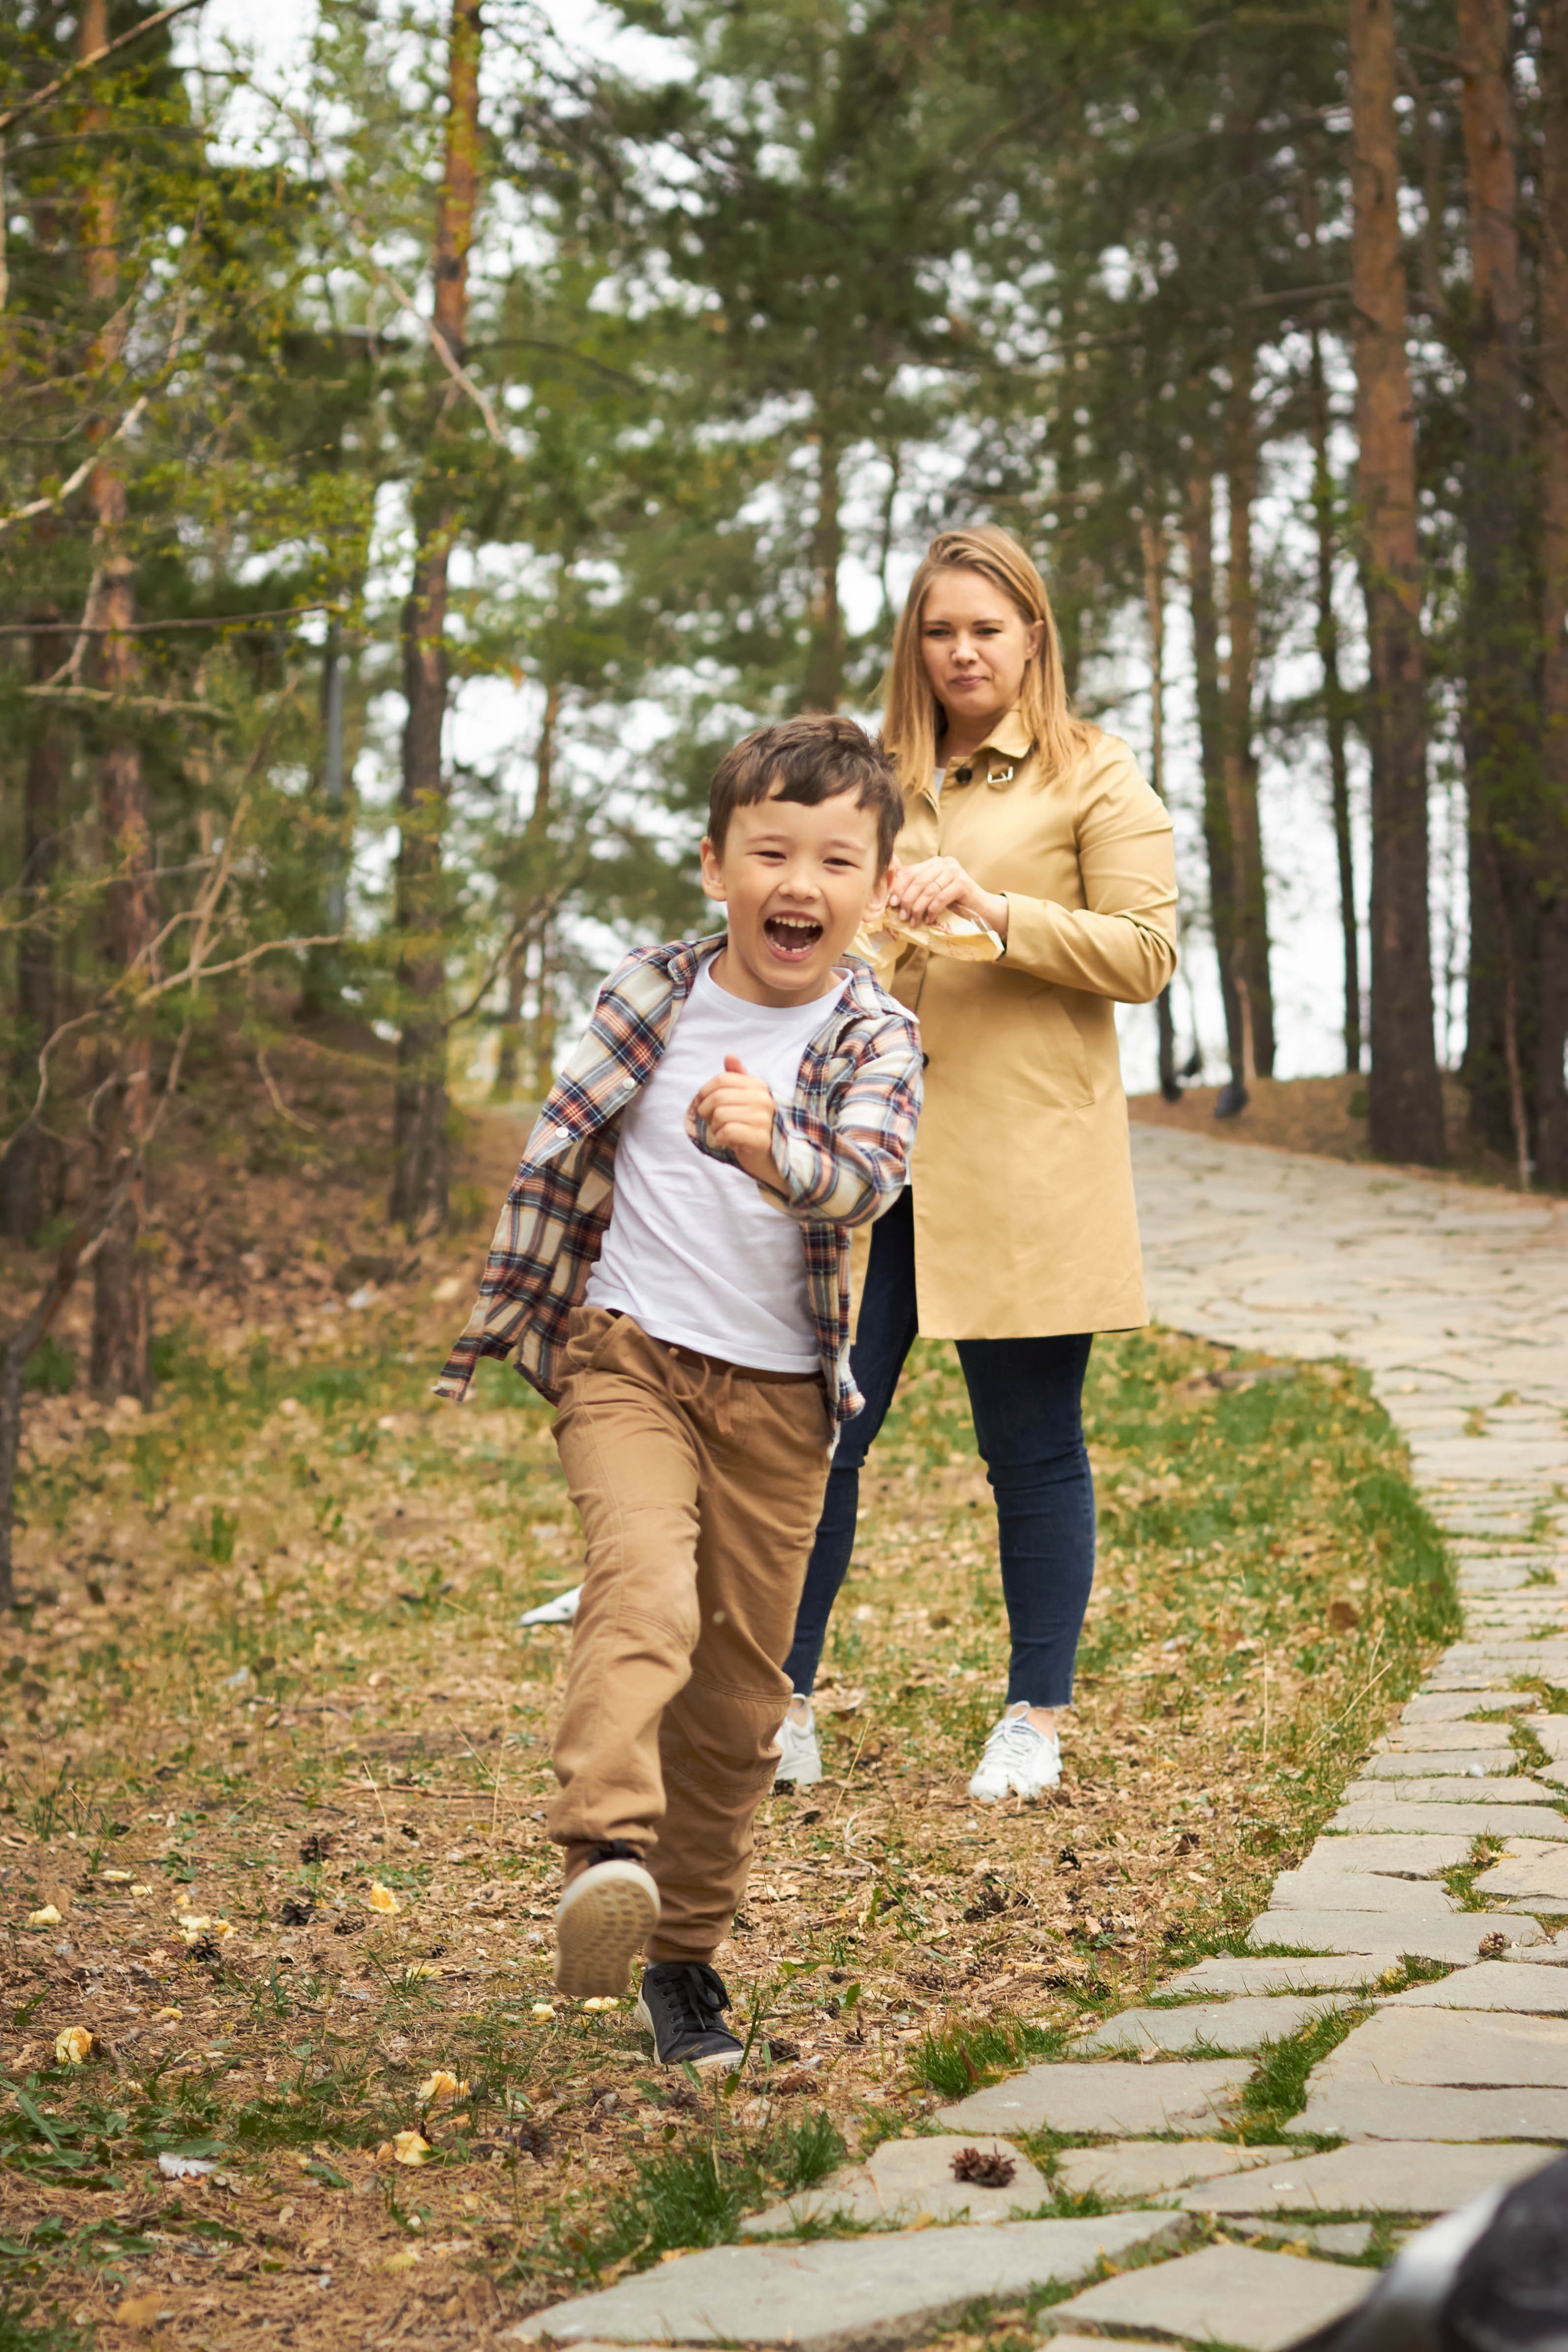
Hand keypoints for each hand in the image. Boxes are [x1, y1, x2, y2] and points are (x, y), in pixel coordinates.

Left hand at [691, 1055, 780, 1187]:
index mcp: (759, 1086)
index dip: (705, 1092)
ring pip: (720, 1115)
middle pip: (718, 1097)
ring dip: (715, 1127)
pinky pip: (727, 1131)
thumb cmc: (753, 1125)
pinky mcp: (760, 1139)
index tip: (704, 1104)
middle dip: (707, 1111)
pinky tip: (728, 1141)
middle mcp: (763, 1100)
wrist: (771, 1157)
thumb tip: (730, 1056)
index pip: (722, 1080)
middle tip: (713, 1122)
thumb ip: (737, 1078)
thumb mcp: (745, 1098)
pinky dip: (721, 1138)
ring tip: (724, 1132)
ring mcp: (764, 1119)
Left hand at [888, 855, 1008, 940]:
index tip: (892, 904)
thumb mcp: (932, 894)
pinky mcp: (963, 883)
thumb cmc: (954, 903)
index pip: (911, 872)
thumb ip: (917, 890)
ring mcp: (955, 871)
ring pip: (928, 890)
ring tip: (913, 922)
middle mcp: (945, 862)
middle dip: (907, 900)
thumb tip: (891, 896)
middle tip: (902, 917)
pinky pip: (940, 898)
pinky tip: (929, 920)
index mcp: (934, 862)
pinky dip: (932, 911)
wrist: (981, 910)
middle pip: (918, 881)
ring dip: (918, 908)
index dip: (899, 888)